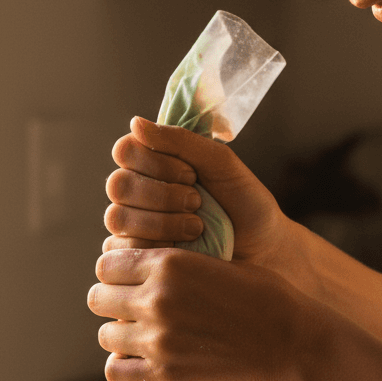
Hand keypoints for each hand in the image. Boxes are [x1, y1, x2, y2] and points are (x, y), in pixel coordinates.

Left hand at [89, 245, 314, 380]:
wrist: (291, 342)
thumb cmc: (261, 296)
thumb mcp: (216, 260)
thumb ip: (172, 263)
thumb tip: (134, 266)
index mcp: (168, 263)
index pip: (106, 265)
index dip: (116, 273)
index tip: (129, 282)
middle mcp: (156, 300)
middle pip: (97, 298)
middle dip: (112, 303)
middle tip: (132, 311)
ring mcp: (158, 341)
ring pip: (105, 336)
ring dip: (120, 336)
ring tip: (142, 338)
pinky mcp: (165, 376)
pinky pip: (115, 371)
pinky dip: (124, 367)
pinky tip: (142, 362)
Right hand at [103, 118, 295, 273]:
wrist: (263, 249)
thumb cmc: (244, 203)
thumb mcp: (220, 163)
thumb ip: (181, 141)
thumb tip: (136, 122)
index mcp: (153, 163)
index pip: (125, 151)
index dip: (155, 162)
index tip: (191, 174)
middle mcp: (137, 192)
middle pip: (118, 184)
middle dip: (161, 194)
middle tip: (196, 202)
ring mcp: (133, 227)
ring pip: (118, 217)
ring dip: (161, 221)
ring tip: (196, 227)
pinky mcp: (135, 258)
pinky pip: (124, 250)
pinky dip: (156, 245)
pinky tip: (184, 248)